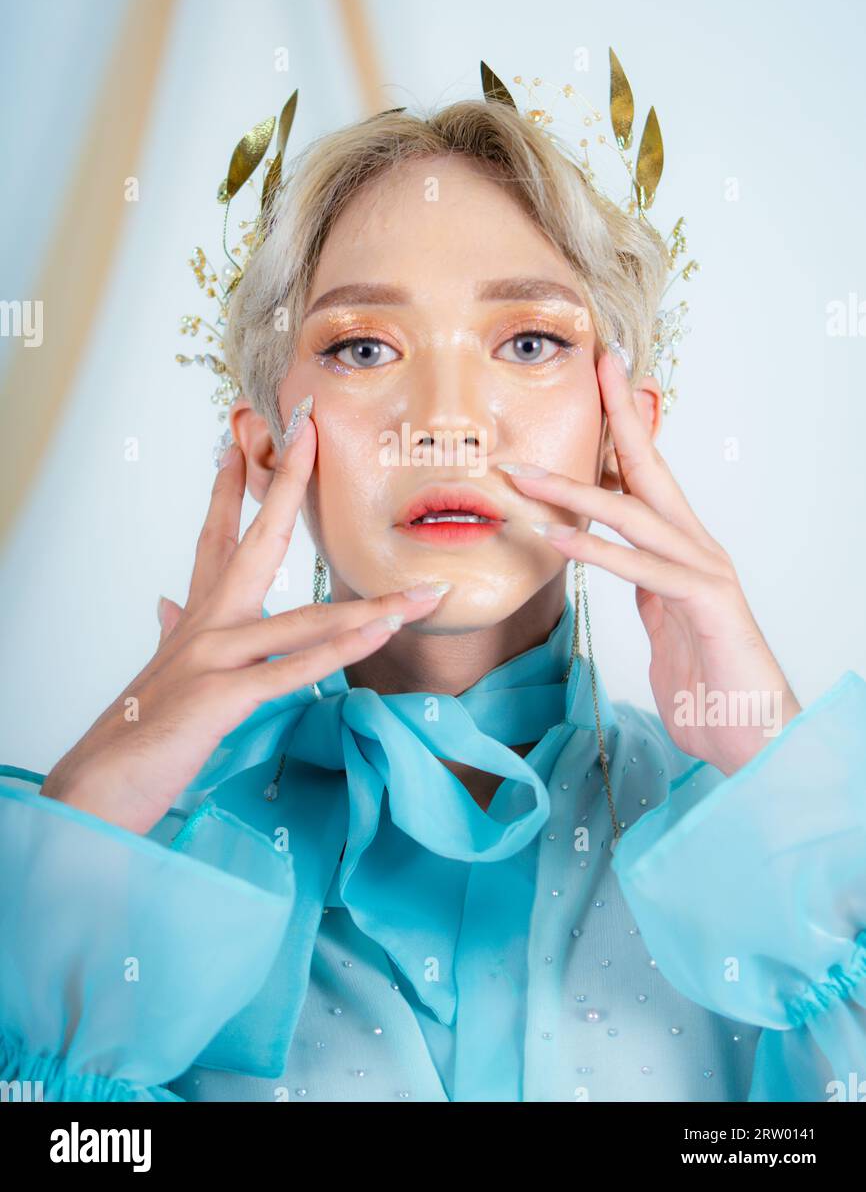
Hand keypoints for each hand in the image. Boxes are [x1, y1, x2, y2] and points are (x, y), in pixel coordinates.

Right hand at [41, 409, 448, 833]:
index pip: (216, 536)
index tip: (245, 438)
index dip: (232, 485)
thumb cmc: (139, 729)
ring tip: (422, 592)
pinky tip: (380, 633)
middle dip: (285, 483)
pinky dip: (342, 650)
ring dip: (371, 607)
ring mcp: (215, 655)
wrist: (102, 781)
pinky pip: (294, 668)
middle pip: (254, 539)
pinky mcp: (224, 695)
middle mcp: (207, 624)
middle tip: (310, 430)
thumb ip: (172, 631)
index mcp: (196, 616)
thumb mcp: (163, 670)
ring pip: (301, 616)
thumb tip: (165, 603)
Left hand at [498, 348, 800, 774]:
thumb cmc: (708, 683)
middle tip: (593, 366)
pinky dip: (598, 552)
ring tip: (523, 475)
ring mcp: (704, 573)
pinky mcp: (706, 606)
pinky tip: (558, 539)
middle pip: (650, 470)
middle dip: (617, 417)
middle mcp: (696, 549)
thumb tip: (609, 560)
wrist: (755, 738)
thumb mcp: (663, 623)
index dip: (622, 425)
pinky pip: (643, 570)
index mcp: (681, 549)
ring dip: (574, 491)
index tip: (600, 377)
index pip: (646, 476)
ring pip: (635, 515)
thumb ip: (640, 585)